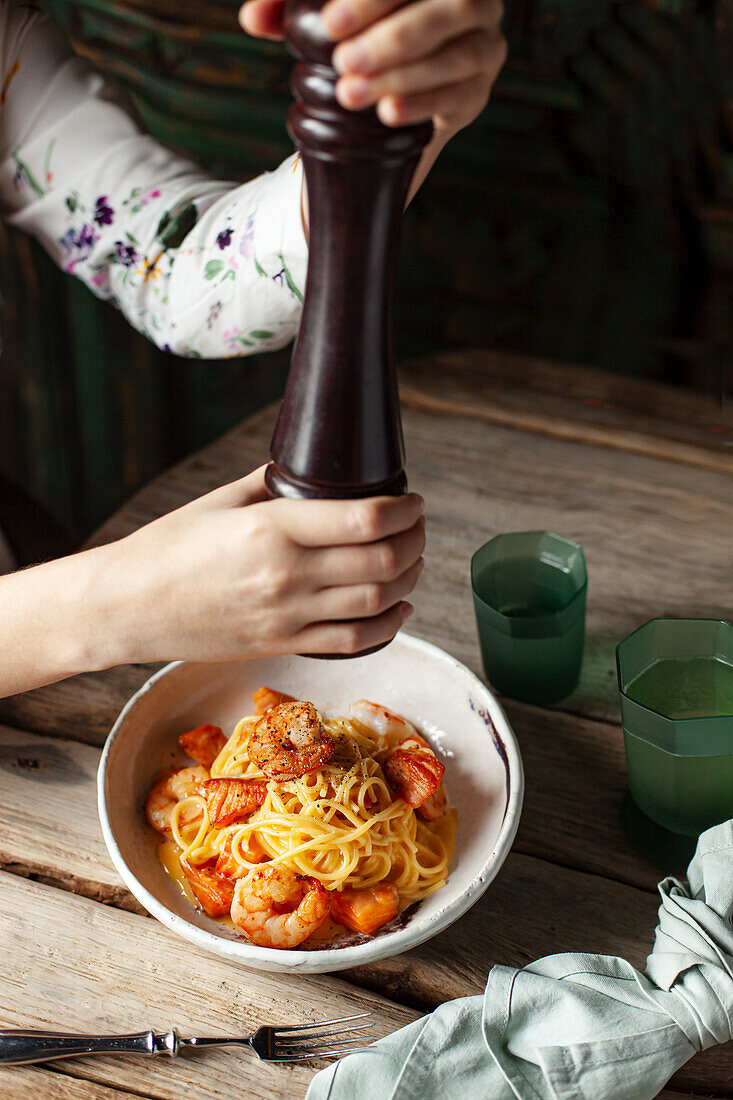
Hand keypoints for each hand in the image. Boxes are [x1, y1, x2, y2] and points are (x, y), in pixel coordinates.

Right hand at [108, 465, 424, 661]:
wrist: (128, 607)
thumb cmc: (168, 548)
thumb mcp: (221, 501)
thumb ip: (274, 486)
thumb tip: (316, 475)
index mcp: (273, 528)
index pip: (365, 518)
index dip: (404, 509)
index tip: (412, 501)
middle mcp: (287, 574)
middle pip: (382, 561)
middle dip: (415, 541)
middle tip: (418, 528)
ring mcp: (288, 616)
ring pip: (377, 602)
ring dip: (408, 579)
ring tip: (412, 561)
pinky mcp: (283, 644)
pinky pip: (355, 641)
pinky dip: (388, 624)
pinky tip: (398, 607)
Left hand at [239, 0, 506, 142]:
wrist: (399, 93)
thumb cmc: (362, 35)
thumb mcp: (329, 17)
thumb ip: (289, 6)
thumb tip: (251, 17)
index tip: (331, 22)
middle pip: (444, 7)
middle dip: (392, 36)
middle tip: (343, 62)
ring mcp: (483, 43)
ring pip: (453, 54)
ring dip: (401, 75)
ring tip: (352, 94)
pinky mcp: (479, 91)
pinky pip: (458, 95)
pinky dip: (421, 103)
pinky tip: (388, 114)